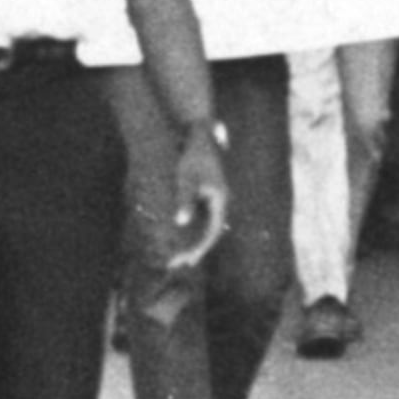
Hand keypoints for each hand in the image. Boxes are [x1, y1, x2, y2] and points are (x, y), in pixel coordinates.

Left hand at [160, 123, 229, 271]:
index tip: (187, 260)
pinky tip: (180, 236)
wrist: (199, 134)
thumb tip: (181, 221)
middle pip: (210, 233)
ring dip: (193, 242)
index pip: (212, 232)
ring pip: (206, 227)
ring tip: (178, 258)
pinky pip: (201, 219)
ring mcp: (215, 200)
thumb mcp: (186, 177)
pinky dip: (192, 229)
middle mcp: (221, 203)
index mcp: (220, 200)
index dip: (199, 248)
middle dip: (195, 250)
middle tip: (177, 264)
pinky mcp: (207, 195)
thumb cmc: (192, 155)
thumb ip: (185, 199)